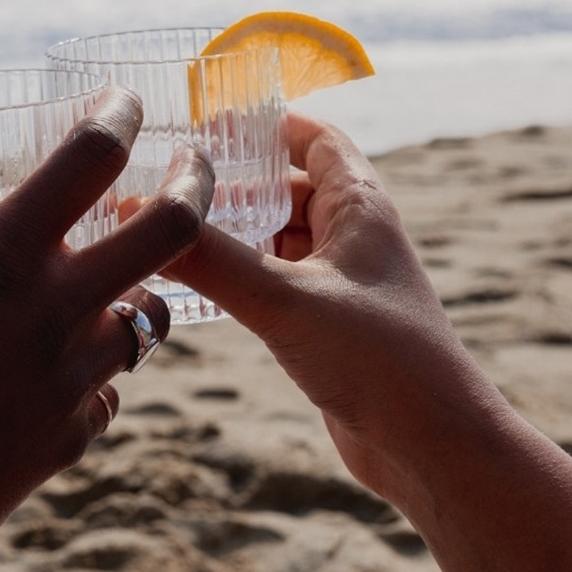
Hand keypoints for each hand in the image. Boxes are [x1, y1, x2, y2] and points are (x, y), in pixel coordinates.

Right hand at [0, 87, 214, 571]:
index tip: (126, 100)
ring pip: (151, 312)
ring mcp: (76, 378)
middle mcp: (55, 311)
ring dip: (141, 283)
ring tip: (111, 272)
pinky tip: (60, 362)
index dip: (119, 117)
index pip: (89, 160)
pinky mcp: (76, 434)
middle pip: (172, 228)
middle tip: (194, 161)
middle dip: (197, 182)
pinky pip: (112, 384)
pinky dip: (99, 364)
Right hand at [167, 113, 482, 490]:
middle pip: (285, 187)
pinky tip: (197, 286)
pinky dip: (239, 276)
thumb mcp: (284, 300)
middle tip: (166, 184)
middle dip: (231, 184)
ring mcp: (341, 283)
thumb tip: (137, 218)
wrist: (434, 450)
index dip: (266, 124)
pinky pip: (275, 282)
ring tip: (168, 231)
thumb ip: (211, 259)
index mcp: (359, 206)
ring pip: (276, 239)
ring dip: (231, 234)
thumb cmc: (379, 361)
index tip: (208, 122)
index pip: (314, 138)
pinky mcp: (329, 325)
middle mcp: (353, 236)